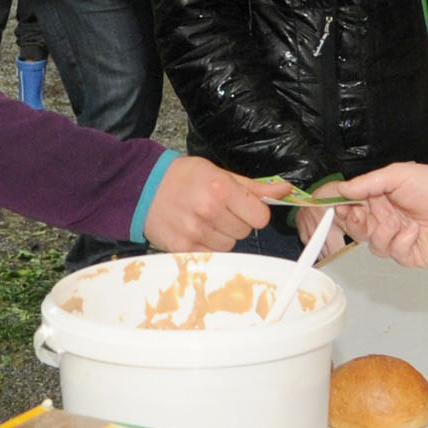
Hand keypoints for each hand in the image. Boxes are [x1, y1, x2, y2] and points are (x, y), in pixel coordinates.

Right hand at [141, 156, 287, 251]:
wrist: (142, 187)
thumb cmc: (183, 177)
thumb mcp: (218, 172)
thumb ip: (253, 186)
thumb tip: (285, 189)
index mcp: (221, 188)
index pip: (260, 216)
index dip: (254, 212)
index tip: (242, 206)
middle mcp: (209, 211)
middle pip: (245, 232)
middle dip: (236, 222)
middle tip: (218, 210)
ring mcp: (195, 232)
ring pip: (230, 245)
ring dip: (222, 235)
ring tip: (204, 220)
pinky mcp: (183, 248)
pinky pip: (212, 255)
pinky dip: (208, 245)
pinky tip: (195, 230)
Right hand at [331, 163, 427, 268]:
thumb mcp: (397, 175)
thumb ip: (366, 183)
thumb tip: (343, 190)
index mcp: (383, 198)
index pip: (354, 206)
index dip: (343, 208)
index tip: (336, 206)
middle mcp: (389, 218)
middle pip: (358, 228)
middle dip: (355, 222)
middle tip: (358, 214)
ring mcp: (398, 238)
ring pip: (372, 243)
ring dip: (382, 231)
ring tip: (398, 220)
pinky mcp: (409, 254)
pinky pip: (392, 252)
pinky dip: (401, 241)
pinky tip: (415, 230)